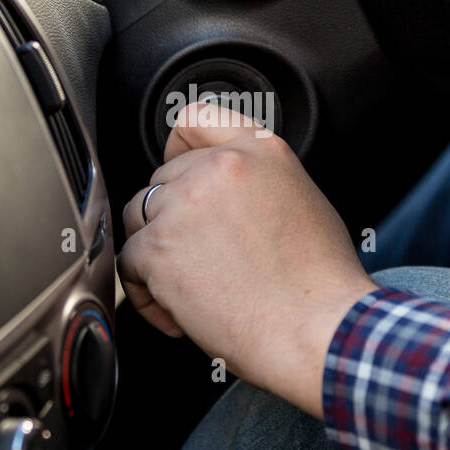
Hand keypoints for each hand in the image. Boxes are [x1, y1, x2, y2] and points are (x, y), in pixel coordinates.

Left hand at [118, 102, 376, 417]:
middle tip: (204, 262)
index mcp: (259, 150)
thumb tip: (223, 195)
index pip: (195, 119)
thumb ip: (256, 181)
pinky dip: (147, 295)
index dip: (179, 150)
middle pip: (161, 181)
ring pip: (138, 219)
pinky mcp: (157, 247)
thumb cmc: (320, 284)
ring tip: (193, 290)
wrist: (318, 330)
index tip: (177, 170)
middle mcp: (219, 167)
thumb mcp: (303, 200)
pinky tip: (182, 313)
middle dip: (172, 221)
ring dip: (156, 255)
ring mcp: (184, 204)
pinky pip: (129, 264)